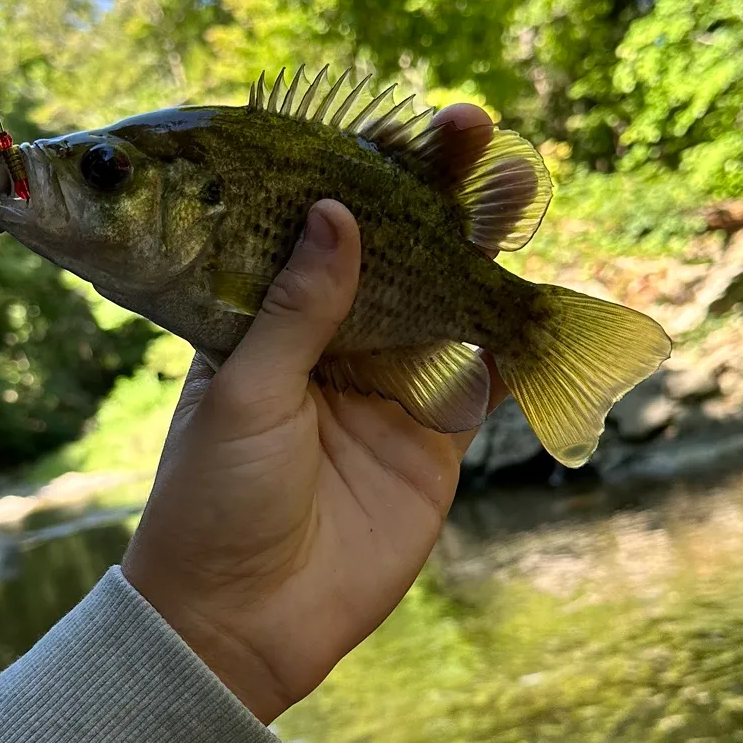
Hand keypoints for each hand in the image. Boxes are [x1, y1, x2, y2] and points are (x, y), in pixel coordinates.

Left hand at [122, 105, 503, 722]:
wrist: (241, 618)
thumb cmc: (213, 498)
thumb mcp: (245, 391)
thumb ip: (298, 308)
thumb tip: (337, 212)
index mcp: (272, 313)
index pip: (325, 224)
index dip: (364, 173)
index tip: (394, 123)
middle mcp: (337, 336)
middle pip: (399, 248)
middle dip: (439, 190)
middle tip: (475, 130)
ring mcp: (391, 381)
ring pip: (449, 300)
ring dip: (484, 246)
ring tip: (516, 184)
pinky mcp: (434, 436)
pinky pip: (483, 378)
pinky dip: (511, 343)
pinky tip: (529, 293)